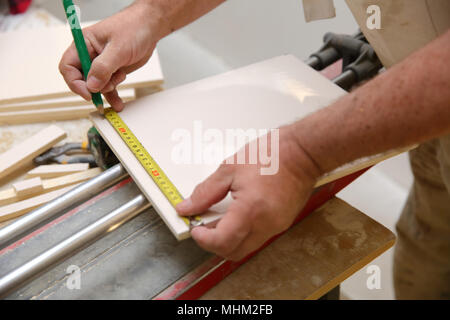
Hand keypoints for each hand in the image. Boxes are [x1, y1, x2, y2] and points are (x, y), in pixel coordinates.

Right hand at [59, 1, 159, 110]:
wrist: (149, 28)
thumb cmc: (133, 28)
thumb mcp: (118, 48)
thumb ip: (103, 67)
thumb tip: (92, 85)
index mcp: (84, 44)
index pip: (68, 66)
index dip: (74, 82)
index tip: (87, 92)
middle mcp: (90, 55)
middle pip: (81, 79)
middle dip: (93, 87)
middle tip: (107, 89)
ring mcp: (102, 64)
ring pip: (96, 85)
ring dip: (106, 92)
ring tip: (119, 83)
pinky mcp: (113, 71)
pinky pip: (109, 87)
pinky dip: (113, 96)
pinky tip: (118, 103)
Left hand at [176, 127, 321, 260]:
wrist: (302, 152)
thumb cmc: (272, 154)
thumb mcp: (230, 168)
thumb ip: (205, 192)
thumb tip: (188, 206)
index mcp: (251, 209)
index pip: (222, 242)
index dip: (203, 240)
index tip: (195, 229)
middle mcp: (266, 224)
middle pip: (234, 252)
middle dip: (214, 244)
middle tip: (204, 226)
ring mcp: (276, 226)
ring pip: (246, 247)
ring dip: (229, 240)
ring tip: (219, 219)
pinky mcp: (282, 223)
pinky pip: (258, 238)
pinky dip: (242, 233)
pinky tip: (236, 216)